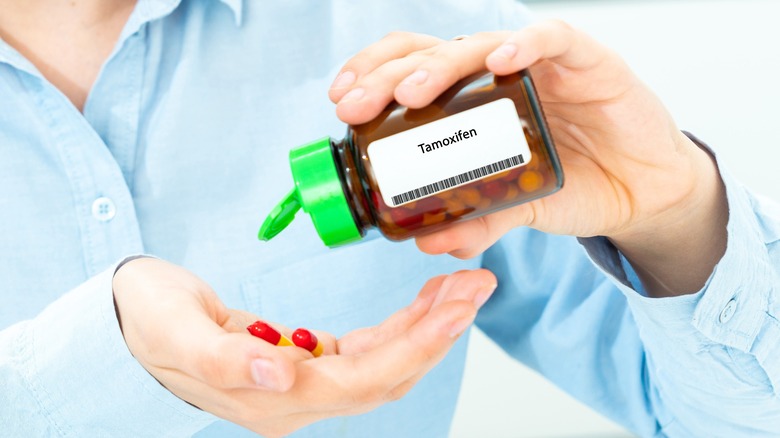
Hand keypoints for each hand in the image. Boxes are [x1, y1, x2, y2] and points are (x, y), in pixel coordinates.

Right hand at [113, 257, 495, 436]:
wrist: (130, 321)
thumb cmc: (148, 321)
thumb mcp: (175, 332)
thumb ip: (226, 360)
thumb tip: (282, 373)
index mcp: (272, 399)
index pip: (363, 381)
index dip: (416, 347)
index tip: (458, 308)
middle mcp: (295, 400)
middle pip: (386, 375)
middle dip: (438, 332)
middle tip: (478, 286)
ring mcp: (302, 383)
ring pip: (383, 363)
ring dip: (426, 327)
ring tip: (462, 287)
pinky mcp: (304, 360)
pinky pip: (365, 349)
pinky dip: (399, 326)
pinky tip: (422, 303)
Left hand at [329, 21, 726, 294]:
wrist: (642, 192)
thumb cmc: (576, 185)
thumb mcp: (516, 209)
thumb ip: (477, 221)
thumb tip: (428, 242)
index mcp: (474, 101)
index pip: (412, 72)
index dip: (373, 79)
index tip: (343, 105)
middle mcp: (499, 75)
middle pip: (431, 56)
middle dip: (386, 77)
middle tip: (355, 105)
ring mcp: (540, 64)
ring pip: (479, 44)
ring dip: (440, 65)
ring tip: (410, 94)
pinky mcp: (587, 61)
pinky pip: (552, 39)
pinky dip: (525, 45)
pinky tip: (501, 62)